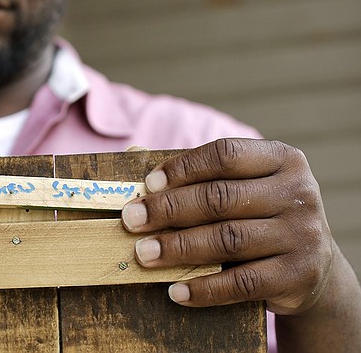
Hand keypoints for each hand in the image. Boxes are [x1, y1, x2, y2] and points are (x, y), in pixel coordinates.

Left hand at [121, 138, 332, 314]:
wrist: (313, 267)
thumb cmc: (258, 215)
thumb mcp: (245, 186)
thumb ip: (201, 175)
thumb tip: (132, 156)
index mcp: (282, 159)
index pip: (225, 155)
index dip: (183, 168)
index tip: (148, 184)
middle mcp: (298, 194)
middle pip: (220, 198)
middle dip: (168, 209)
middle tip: (131, 220)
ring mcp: (303, 236)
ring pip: (228, 239)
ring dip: (177, 248)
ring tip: (143, 253)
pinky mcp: (299, 276)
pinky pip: (241, 283)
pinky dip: (204, 288)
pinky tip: (175, 290)